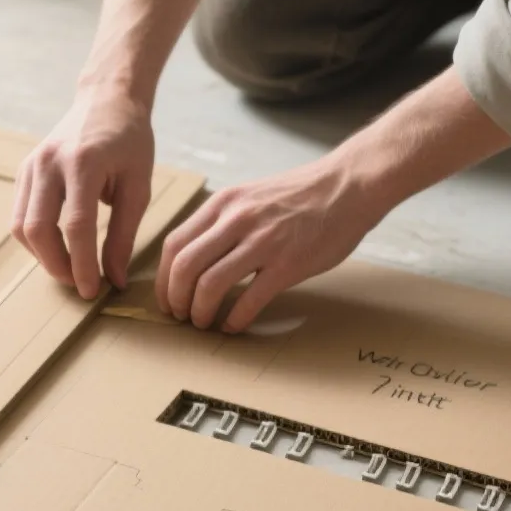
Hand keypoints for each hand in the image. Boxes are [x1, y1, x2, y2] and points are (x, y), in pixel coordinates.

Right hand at [12, 89, 155, 299]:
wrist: (106, 100)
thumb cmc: (129, 141)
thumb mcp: (138, 185)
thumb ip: (125, 234)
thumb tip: (115, 278)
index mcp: (83, 162)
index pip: (76, 226)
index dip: (82, 264)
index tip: (92, 290)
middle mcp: (49, 162)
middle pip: (38, 229)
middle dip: (57, 265)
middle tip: (79, 284)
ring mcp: (31, 165)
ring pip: (20, 226)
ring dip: (42, 256)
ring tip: (69, 268)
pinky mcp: (23, 170)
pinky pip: (19, 215)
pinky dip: (35, 239)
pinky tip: (57, 247)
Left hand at [156, 154, 382, 331]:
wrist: (348, 186)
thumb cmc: (301, 196)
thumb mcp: (250, 196)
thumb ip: (223, 222)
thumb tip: (195, 258)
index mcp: (224, 204)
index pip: (174, 244)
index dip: (163, 279)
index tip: (167, 298)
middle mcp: (237, 220)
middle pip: (184, 267)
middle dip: (175, 299)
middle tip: (180, 316)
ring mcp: (262, 242)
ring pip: (209, 285)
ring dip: (200, 312)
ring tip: (204, 323)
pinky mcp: (288, 264)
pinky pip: (249, 300)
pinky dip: (235, 319)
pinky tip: (234, 325)